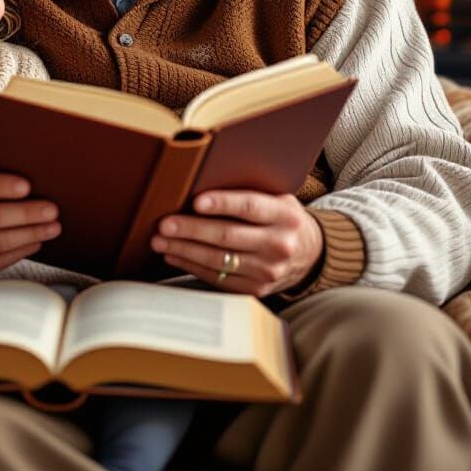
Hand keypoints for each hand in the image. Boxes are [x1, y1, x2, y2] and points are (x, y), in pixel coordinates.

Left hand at [151, 191, 322, 296]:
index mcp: (285, 215)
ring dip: (184, 250)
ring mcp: (268, 271)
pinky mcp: (256, 289)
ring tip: (160, 241)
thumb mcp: (277, 199)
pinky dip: (192, 266)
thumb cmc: (281, 218)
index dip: (222, 203)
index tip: (196, 201)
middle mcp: (279, 244)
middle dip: (191, 230)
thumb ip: (249, 191)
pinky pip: (218, 278)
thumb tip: (202, 181)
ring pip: (218, 260)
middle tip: (165, 224)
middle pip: (228, 236)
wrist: (309, 254)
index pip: (250, 207)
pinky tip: (175, 256)